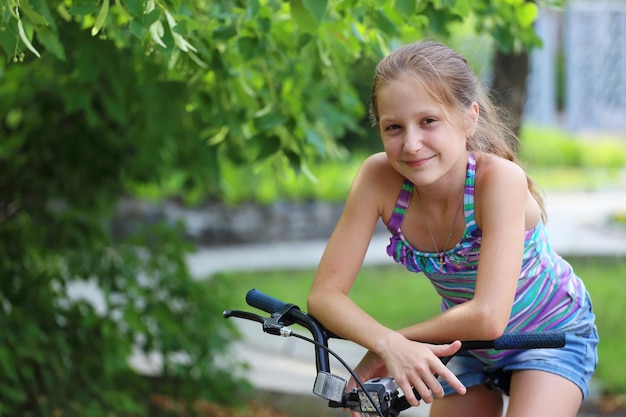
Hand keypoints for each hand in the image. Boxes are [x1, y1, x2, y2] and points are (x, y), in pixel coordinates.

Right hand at [346, 335, 465, 415]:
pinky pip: (410, 396)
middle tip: (438, 393)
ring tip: (428, 397)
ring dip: (428, 399)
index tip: (462, 391)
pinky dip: (415, 402)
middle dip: (439, 394)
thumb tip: (458, 344)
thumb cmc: (411, 347)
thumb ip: (444, 349)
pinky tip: (416, 401)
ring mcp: (411, 374)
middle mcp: (422, 367)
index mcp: (430, 359)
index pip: (446, 373)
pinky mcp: (401, 380)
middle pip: (436, 388)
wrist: (391, 345)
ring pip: (425, 394)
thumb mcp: (429, 347)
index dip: (455, 383)